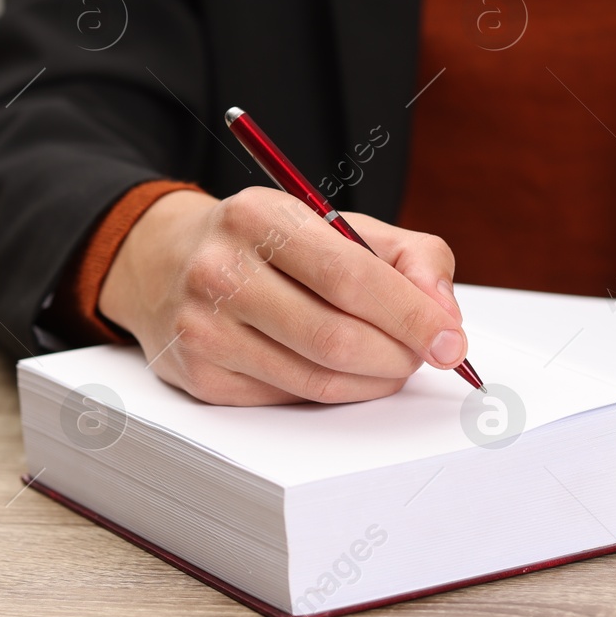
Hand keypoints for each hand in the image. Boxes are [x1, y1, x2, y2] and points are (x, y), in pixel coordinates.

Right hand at [97, 187, 467, 404]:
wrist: (165, 261)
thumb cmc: (266, 244)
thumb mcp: (334, 224)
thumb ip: (407, 256)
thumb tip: (444, 315)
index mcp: (259, 217)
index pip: (351, 277)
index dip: (411, 316)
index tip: (450, 340)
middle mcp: (220, 271)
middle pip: (336, 338)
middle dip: (398, 356)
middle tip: (422, 355)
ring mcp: (203, 329)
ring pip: (317, 379)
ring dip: (373, 381)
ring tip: (389, 364)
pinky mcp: (200, 378)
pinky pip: (290, 399)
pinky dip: (332, 392)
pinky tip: (338, 370)